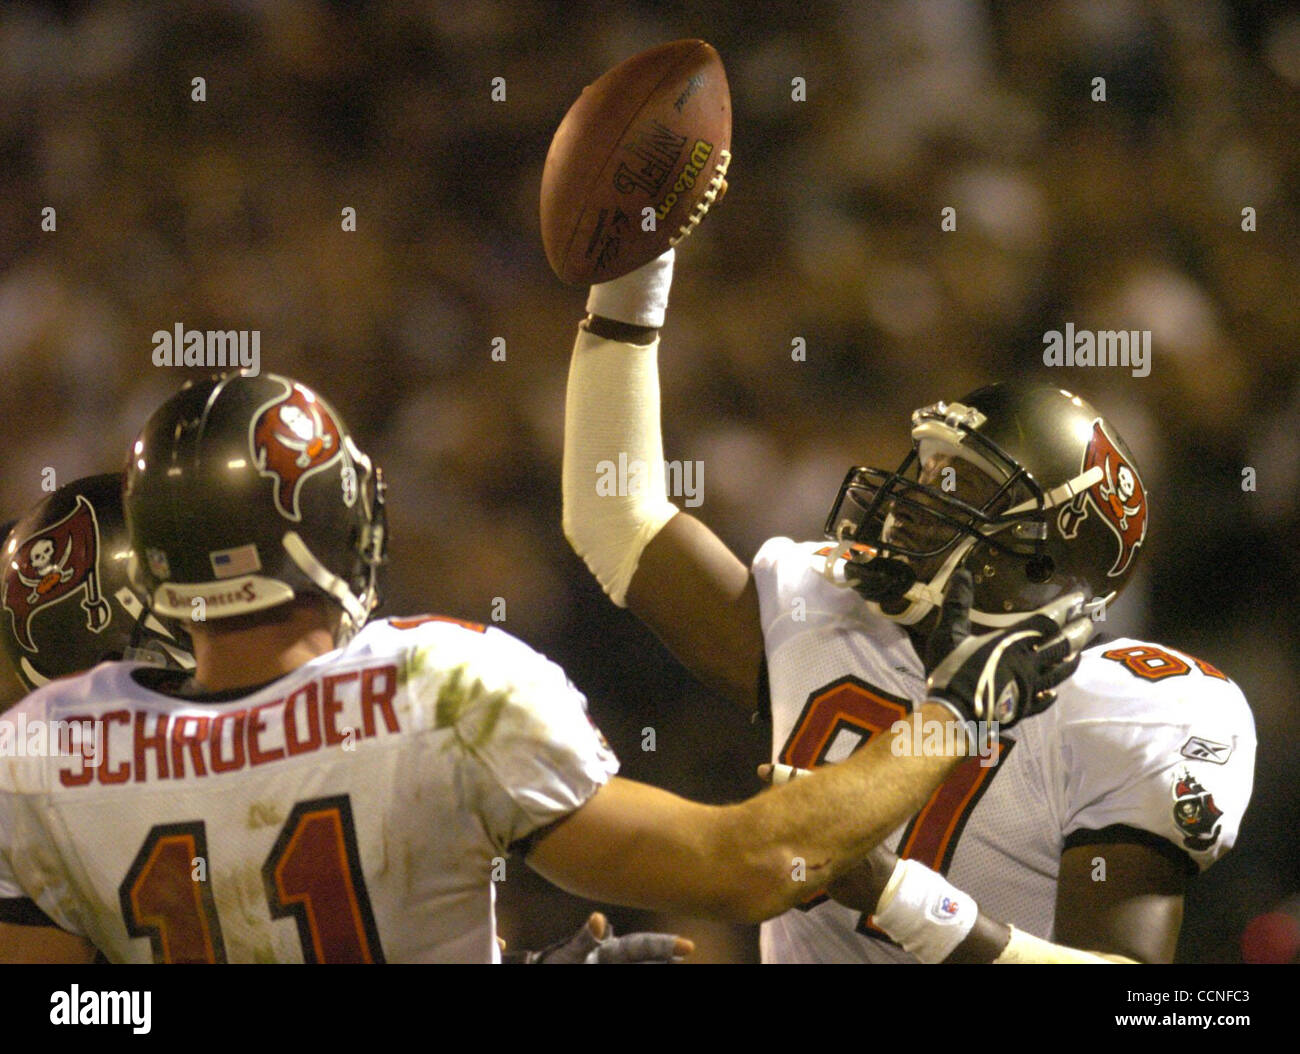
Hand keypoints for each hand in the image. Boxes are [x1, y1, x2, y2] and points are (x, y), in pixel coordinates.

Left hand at [524, 913, 693, 962]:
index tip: (688, 947)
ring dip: (658, 965)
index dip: (665, 946)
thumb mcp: (569, 953)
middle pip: (650, 962)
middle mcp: (622, 962)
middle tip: (688, 949)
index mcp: (613, 951)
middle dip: (667, 956)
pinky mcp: (615, 984)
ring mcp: (620, 971)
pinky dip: (650, 967)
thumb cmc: (559, 963)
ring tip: (673, 963)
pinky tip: (663, 965)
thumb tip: (599, 918)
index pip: (642, 946)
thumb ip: (584, 939)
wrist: (550, 971)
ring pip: (644, 969)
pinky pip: (635, 972)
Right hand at [923, 570, 1089, 727]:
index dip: (1065, 608)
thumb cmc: (950, 672)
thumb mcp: (949, 633)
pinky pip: (1044, 700)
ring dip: (1072, 660)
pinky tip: (1054, 692)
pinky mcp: (1023, 708)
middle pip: (1062, 646)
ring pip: (1059, 673)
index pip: (1046, 621)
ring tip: (1080, 652)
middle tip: (1091, 621)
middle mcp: (1028, 663)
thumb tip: (962, 572)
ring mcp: (1028, 688)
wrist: (953, 716)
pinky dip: (1052, 693)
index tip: (1080, 599)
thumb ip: (958, 603)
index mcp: (1013, 642)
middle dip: (1078, 631)